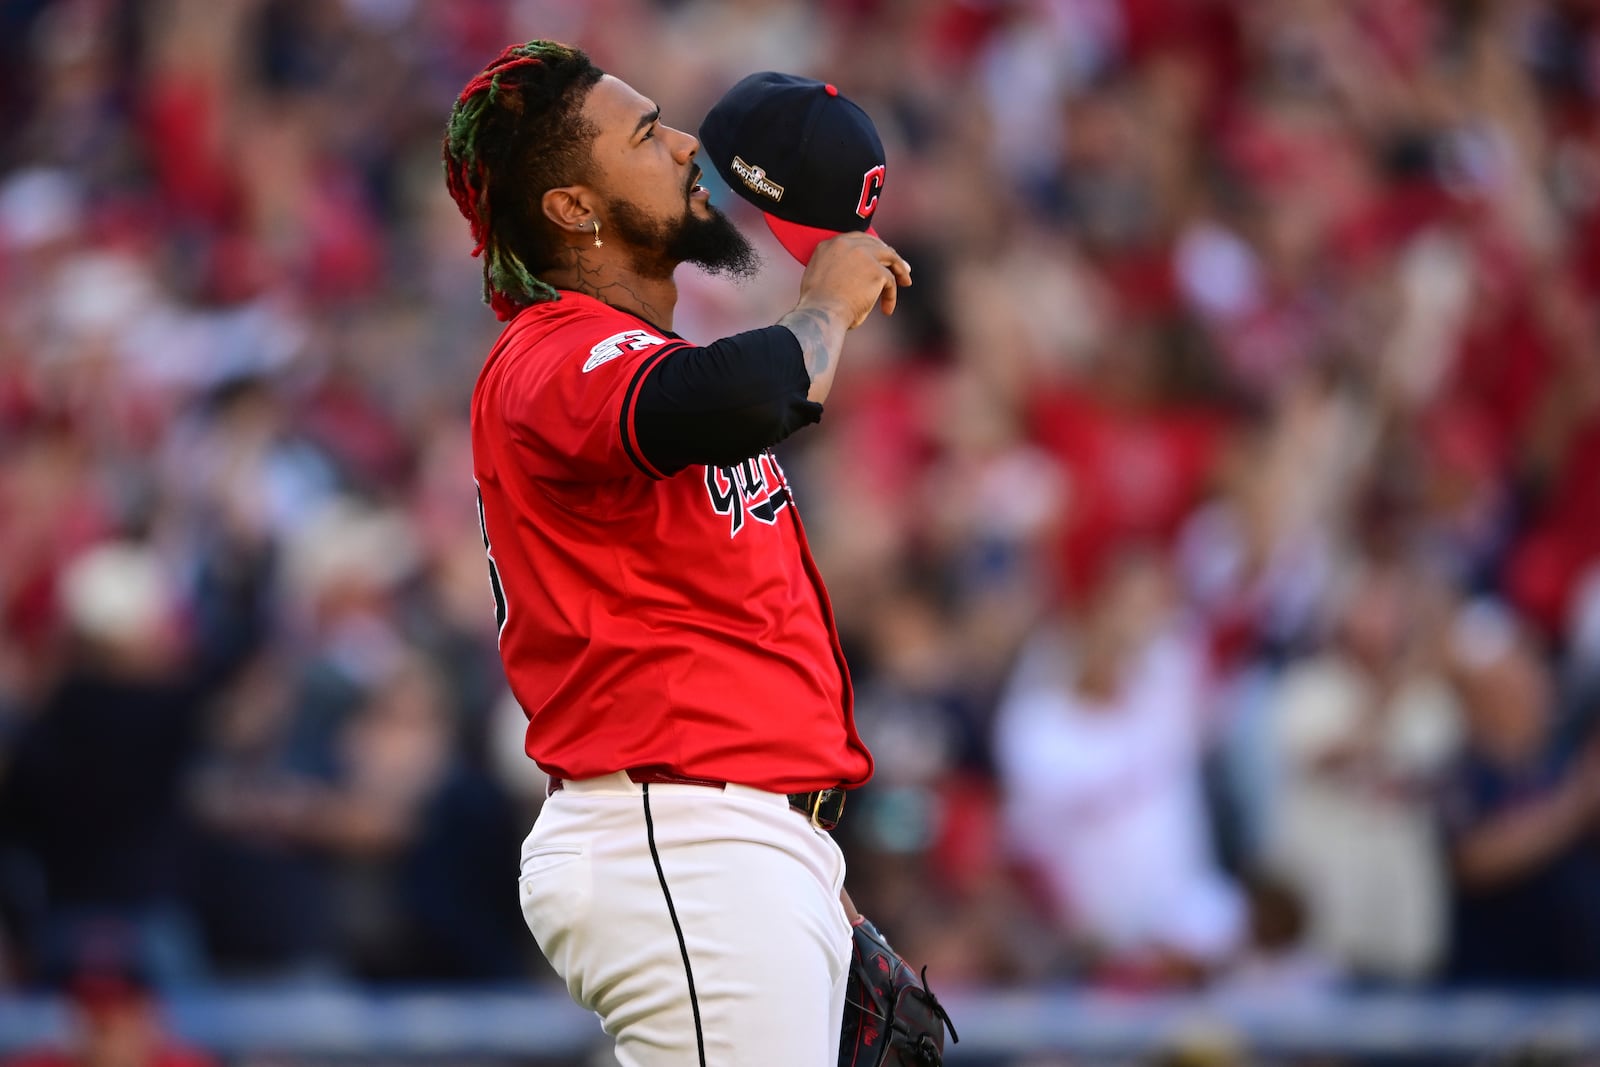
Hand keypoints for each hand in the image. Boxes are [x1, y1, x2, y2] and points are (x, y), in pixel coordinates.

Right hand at [796, 232, 910, 329]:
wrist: (821, 314)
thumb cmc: (817, 306)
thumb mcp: (819, 276)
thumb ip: (833, 267)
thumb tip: (849, 275)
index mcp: (829, 245)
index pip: (856, 239)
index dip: (870, 248)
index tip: (878, 257)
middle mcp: (847, 245)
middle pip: (875, 244)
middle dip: (889, 255)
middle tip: (900, 267)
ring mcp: (864, 256)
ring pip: (890, 257)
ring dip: (900, 269)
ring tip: (905, 281)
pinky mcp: (877, 271)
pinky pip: (891, 282)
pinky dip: (891, 296)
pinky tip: (887, 309)